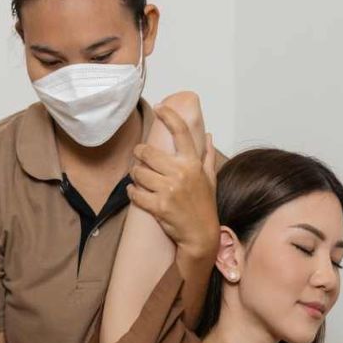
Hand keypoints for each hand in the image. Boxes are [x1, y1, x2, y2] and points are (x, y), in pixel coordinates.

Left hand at [128, 95, 218, 258]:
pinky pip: (135, 193)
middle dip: (139, 154)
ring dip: (136, 175)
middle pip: (147, 152)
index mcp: (193, 164)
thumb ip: (207, 156)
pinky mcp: (158, 206)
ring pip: (138, 173)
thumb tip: (208, 135)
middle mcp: (181, 173)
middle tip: (140, 158)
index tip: (159, 107)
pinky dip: (132, 192)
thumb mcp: (210, 179)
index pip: (181, 132)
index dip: (169, 116)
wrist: (201, 235)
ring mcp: (169, 190)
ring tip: (141, 179)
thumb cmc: (204, 206)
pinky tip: (137, 193)